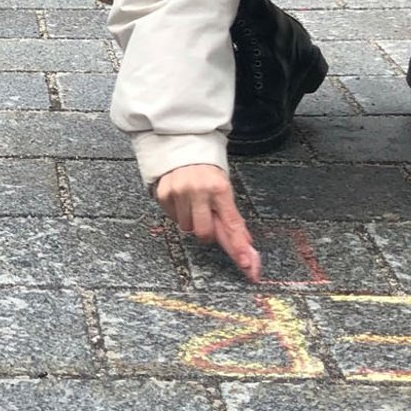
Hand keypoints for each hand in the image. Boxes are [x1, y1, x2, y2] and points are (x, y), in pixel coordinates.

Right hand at [155, 163, 260, 281]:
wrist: (181, 145)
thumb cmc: (207, 170)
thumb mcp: (224, 189)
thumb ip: (232, 218)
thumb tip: (246, 245)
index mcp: (220, 188)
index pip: (232, 224)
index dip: (239, 247)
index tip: (247, 265)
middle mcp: (198, 190)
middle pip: (204, 233)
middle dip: (207, 231)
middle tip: (207, 217)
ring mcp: (178, 192)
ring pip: (187, 227)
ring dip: (191, 220)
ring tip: (193, 202)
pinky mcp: (163, 194)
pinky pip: (172, 217)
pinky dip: (178, 212)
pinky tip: (182, 198)